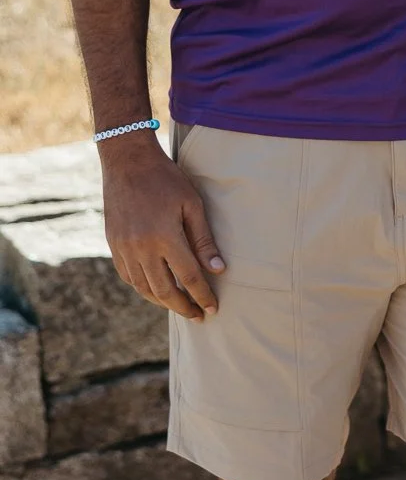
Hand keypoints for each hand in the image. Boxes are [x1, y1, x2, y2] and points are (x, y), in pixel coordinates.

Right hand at [101, 135, 224, 320]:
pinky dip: (143, 288)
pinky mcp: (113, 245)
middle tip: (198, 316)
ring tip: (180, 306)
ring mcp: (124, 248)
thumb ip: (204, 240)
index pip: (189, 277)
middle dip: (183, 307)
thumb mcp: (192, 204)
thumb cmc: (166, 180)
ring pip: (144, 288)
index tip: (213, 308)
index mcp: (165, 237)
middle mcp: (141, 247)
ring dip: (163, 302)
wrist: (127, 162)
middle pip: (165, 290)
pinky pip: (128, 276)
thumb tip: (219, 270)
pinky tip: (156, 290)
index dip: (202, 296)